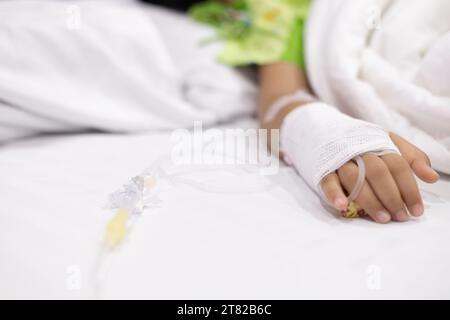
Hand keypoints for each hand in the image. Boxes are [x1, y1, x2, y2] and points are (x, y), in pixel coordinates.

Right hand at [321, 133, 439, 222]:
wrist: (321, 129)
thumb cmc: (360, 142)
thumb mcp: (388, 141)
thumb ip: (412, 157)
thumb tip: (432, 177)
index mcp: (378, 143)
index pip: (398, 165)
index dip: (409, 188)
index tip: (416, 210)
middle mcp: (359, 150)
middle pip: (378, 172)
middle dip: (392, 196)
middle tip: (400, 217)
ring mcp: (339, 159)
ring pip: (354, 178)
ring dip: (369, 200)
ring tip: (381, 218)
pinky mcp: (323, 168)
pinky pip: (328, 181)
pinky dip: (334, 193)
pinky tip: (342, 206)